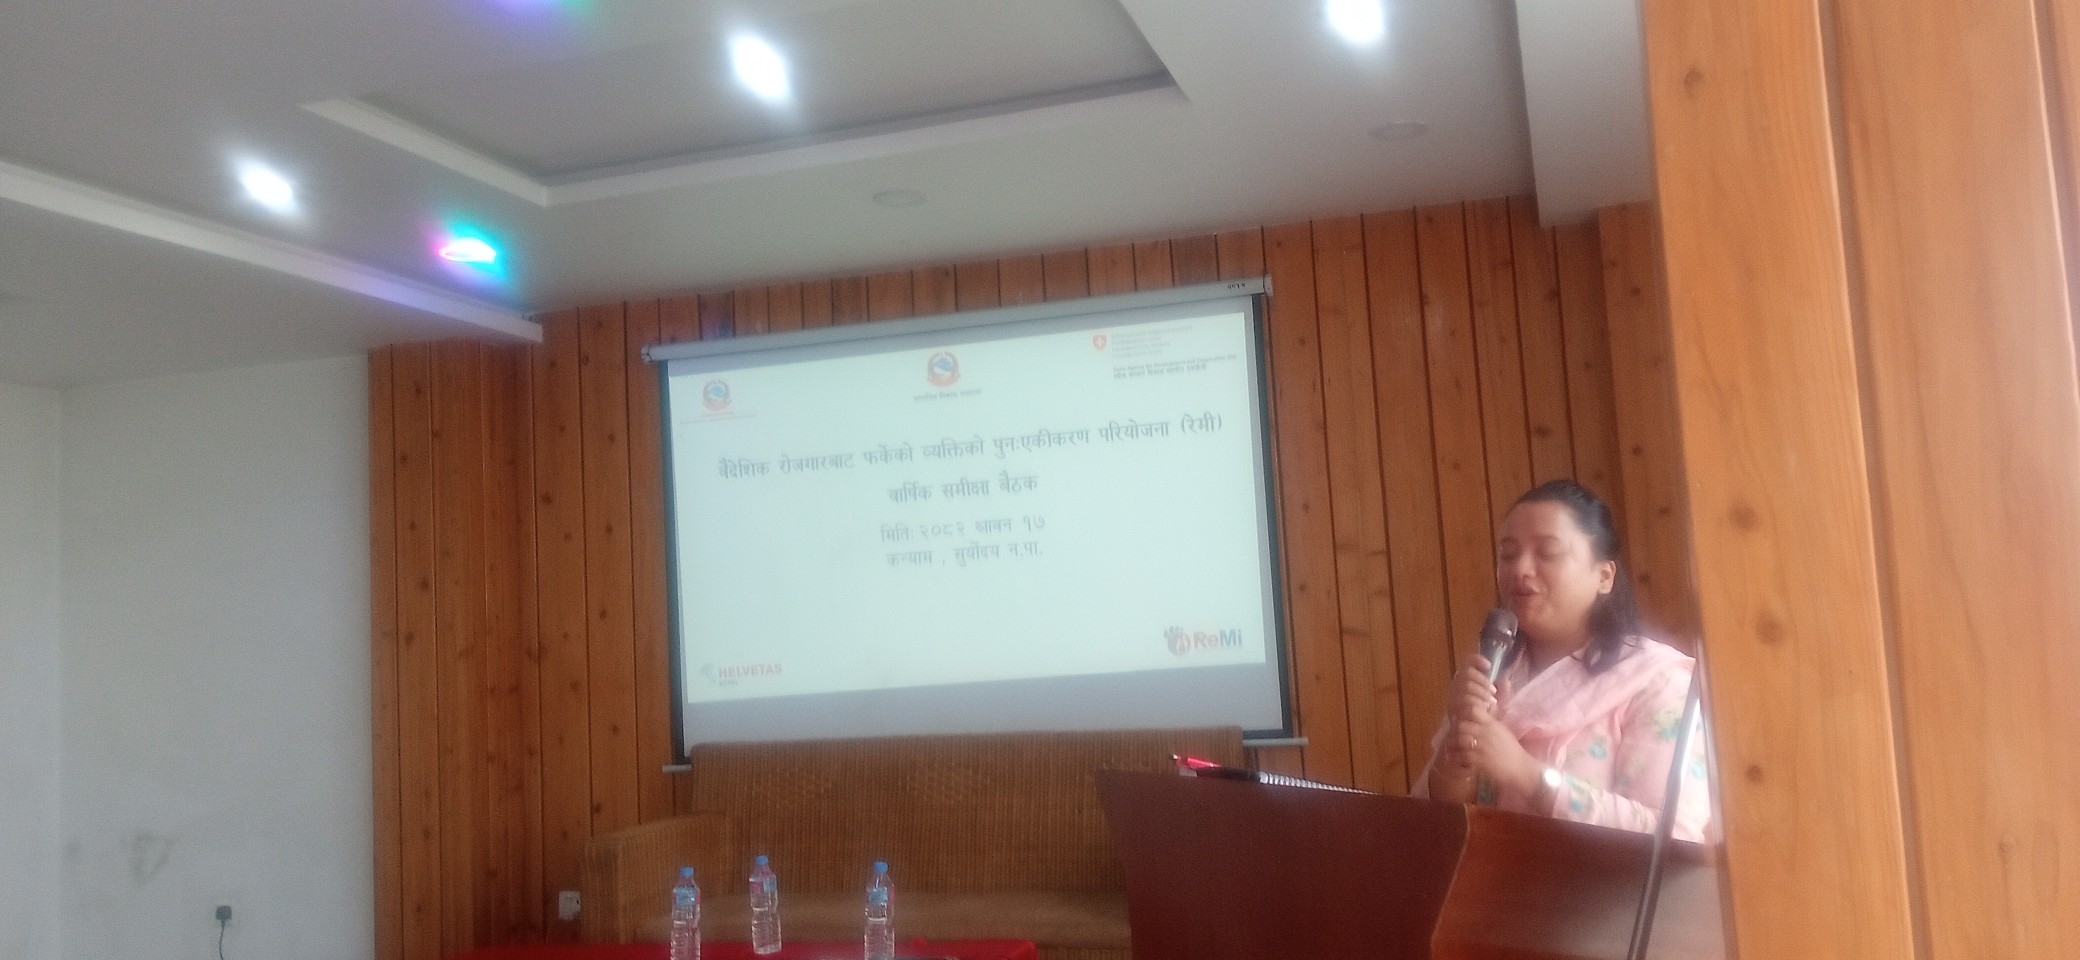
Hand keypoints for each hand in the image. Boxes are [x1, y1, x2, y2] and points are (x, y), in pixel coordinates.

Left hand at [1441, 652, 1538, 797]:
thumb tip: (1488, 702)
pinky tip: (1455, 758)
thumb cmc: (1511, 749)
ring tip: (1450, 747)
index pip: (1473, 709)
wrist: (1521, 769)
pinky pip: (1461, 756)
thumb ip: (1491, 718)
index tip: (1459, 717)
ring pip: (1459, 740)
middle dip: (1454, 729)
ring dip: (1452, 743)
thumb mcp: (1502, 730)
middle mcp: (1486, 733)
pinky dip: (1455, 757)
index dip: (1463, 711)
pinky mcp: (1479, 761)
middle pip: (1462, 724)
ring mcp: (1482, 747)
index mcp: (1492, 724)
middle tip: (1451, 734)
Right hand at [1447, 654, 1498, 725]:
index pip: (1467, 665)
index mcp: (1465, 686)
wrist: (1476, 744)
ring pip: (1464, 686)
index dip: (1476, 661)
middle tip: (1493, 692)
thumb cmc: (1485, 724)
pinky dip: (1475, 702)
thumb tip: (1505, 681)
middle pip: (1465, 674)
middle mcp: (1456, 691)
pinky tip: (1485, 708)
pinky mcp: (1453, 713)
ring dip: (1480, 691)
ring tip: (1491, 703)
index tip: (1489, 665)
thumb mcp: (1497, 708)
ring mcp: (1453, 702)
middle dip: (1481, 681)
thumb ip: (1501, 694)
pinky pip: (1463, 700)